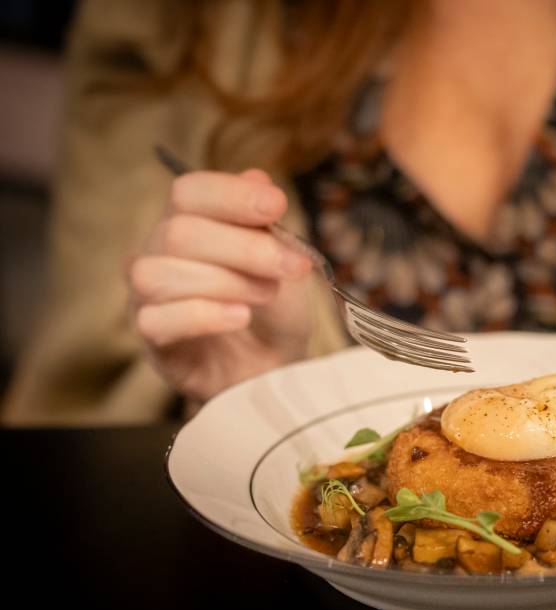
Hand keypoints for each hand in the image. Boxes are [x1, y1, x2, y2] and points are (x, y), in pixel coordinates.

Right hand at [127, 169, 313, 403]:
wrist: (273, 367)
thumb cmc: (274, 309)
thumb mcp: (284, 263)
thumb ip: (268, 225)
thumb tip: (260, 179)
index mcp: (190, 221)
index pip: (190, 192)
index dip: (232, 194)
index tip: (278, 205)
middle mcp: (159, 251)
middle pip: (180, 233)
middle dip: (245, 248)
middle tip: (291, 268)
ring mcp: (148, 295)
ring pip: (162, 274)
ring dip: (226, 282)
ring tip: (267, 295)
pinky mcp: (151, 336)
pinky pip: (159, 319)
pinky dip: (205, 315)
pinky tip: (240, 318)